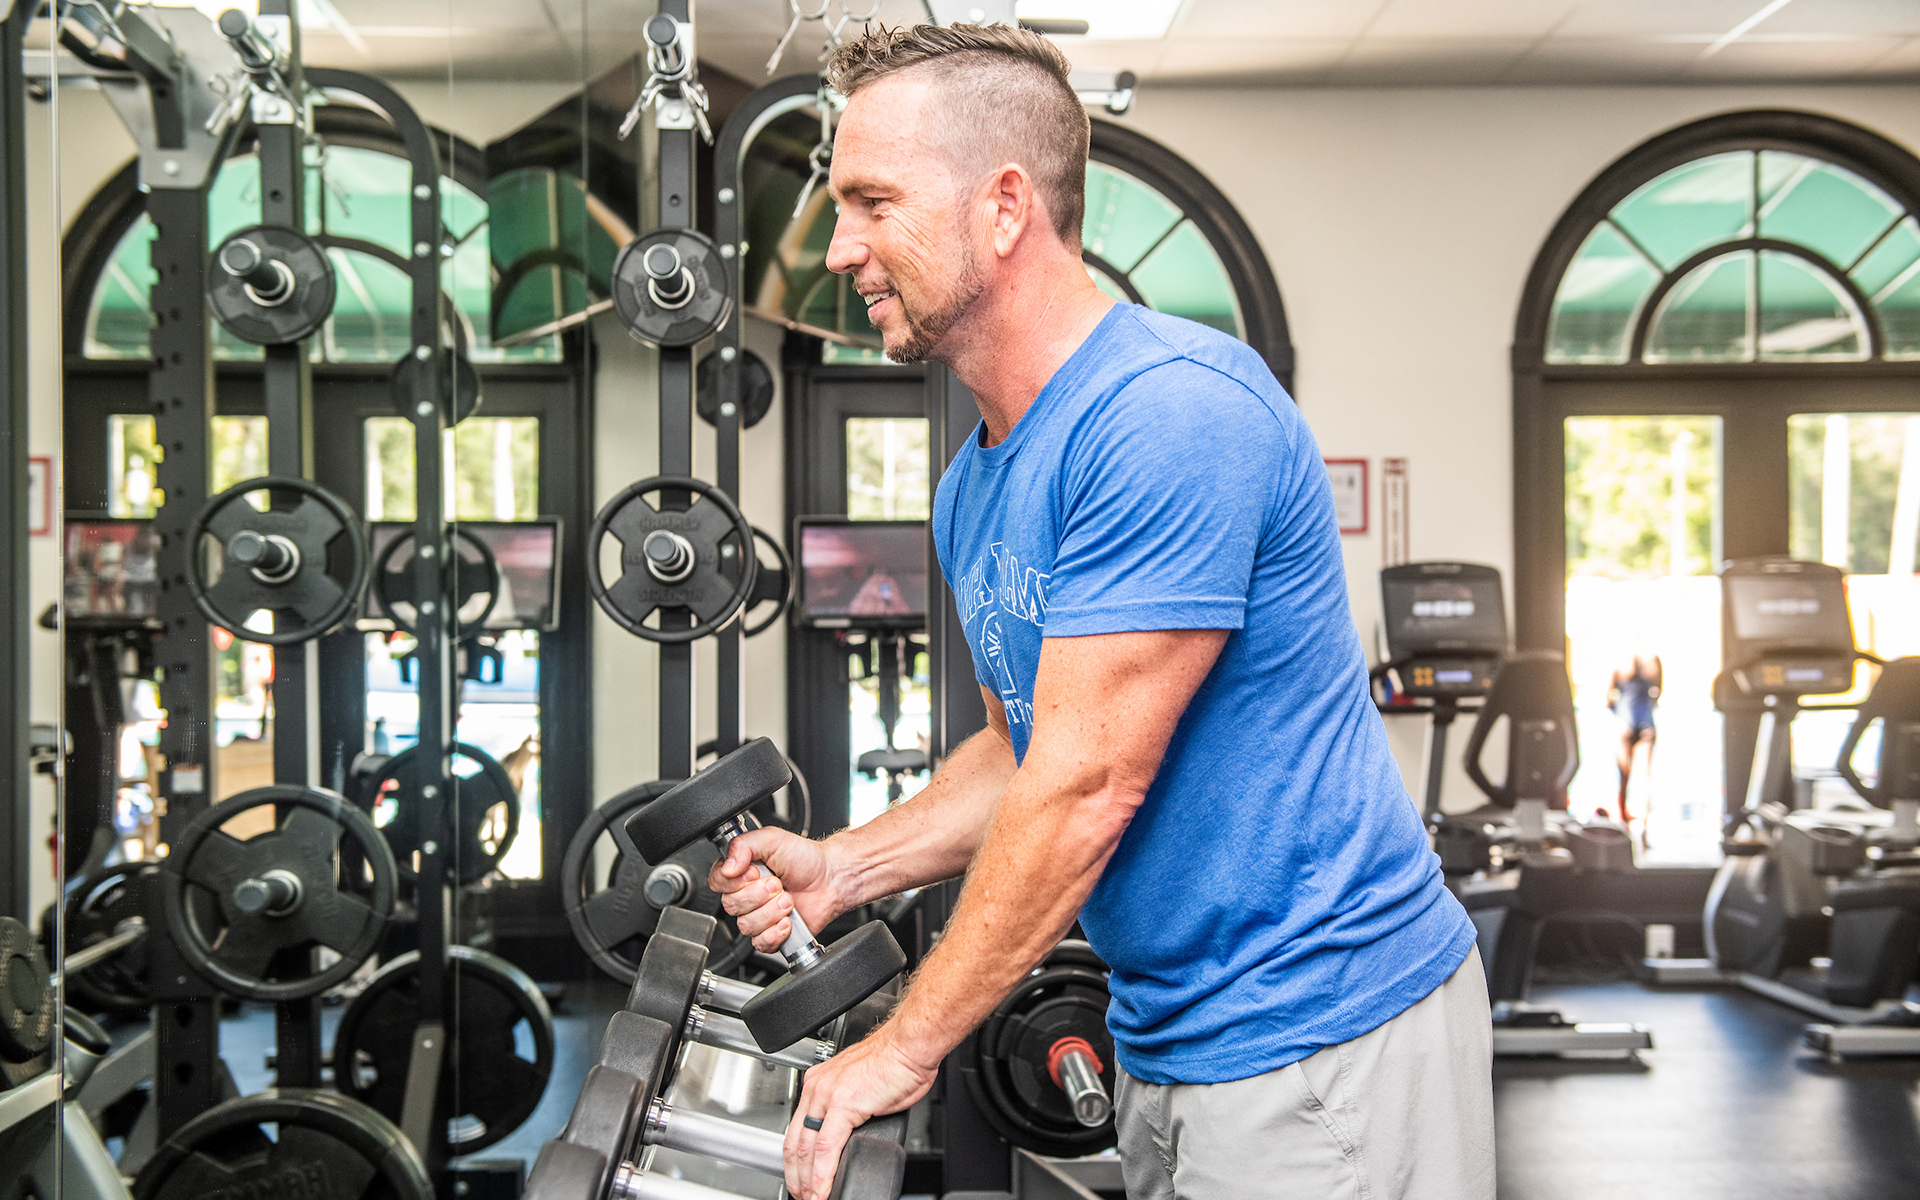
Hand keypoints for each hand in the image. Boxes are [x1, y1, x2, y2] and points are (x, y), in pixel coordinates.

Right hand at [706, 827, 845, 953]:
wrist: (831, 878)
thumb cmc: (804, 858)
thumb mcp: (771, 839)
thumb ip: (743, 845)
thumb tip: (727, 867)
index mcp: (741, 872)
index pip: (717, 882)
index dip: (734, 881)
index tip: (755, 873)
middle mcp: (746, 895)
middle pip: (731, 905)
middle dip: (759, 895)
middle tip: (778, 884)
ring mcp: (758, 916)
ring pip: (746, 925)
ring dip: (771, 912)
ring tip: (788, 900)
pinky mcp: (771, 935)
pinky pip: (760, 943)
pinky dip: (775, 932)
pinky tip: (788, 920)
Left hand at [784, 1026, 936, 1199]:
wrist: (911, 1045)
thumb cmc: (896, 1062)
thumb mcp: (861, 1088)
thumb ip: (848, 1112)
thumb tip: (848, 1137)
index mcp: (819, 1083)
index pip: (796, 1129)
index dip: (795, 1161)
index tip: (799, 1178)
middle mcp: (817, 1087)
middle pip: (795, 1143)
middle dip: (796, 1177)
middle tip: (802, 1196)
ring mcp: (828, 1096)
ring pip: (806, 1150)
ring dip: (807, 1181)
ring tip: (812, 1199)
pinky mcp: (843, 1105)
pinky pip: (826, 1149)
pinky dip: (822, 1175)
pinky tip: (823, 1191)